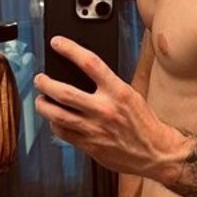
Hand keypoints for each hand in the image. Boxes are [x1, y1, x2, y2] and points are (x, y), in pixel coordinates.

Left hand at [34, 37, 177, 178]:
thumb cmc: (145, 124)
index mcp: (118, 92)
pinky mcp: (89, 145)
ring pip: (57, 114)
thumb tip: (84, 73)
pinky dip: (54, 124)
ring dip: (43, 105)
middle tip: (40, 79)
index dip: (70, 49)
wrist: (156, 153)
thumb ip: (109, 85)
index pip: (90, 63)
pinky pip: (62, 132)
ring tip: (40, 100)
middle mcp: (104, 109)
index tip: (57, 43)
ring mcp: (94, 129)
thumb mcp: (131, 95)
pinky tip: (54, 120)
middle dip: (45, 83)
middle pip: (64, 92)